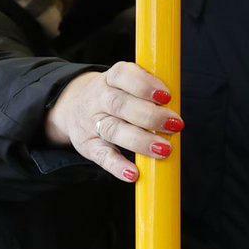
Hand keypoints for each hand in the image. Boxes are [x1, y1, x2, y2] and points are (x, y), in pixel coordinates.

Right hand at [43, 61, 180, 182]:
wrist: (72, 109)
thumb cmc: (115, 97)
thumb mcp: (125, 85)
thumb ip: (149, 93)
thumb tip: (176, 112)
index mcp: (111, 79)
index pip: (123, 75)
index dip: (144, 84)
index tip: (167, 96)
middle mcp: (98, 98)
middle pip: (121, 105)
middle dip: (151, 116)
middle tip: (175, 125)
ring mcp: (91, 123)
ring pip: (114, 130)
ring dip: (141, 141)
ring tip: (164, 150)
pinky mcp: (88, 146)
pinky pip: (102, 156)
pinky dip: (117, 166)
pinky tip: (133, 174)